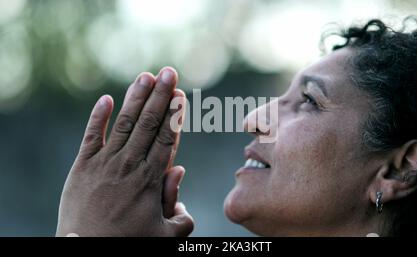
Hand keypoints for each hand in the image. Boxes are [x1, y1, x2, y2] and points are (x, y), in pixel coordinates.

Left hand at [56, 67, 193, 235]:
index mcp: (151, 180)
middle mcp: (129, 165)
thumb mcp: (165, 235)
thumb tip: (179, 171)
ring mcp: (104, 163)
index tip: (181, 94)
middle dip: (160, 96)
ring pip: (124, 123)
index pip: (166, 138)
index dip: (174, 114)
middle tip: (169, 72)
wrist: (86, 251)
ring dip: (136, 98)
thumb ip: (181, 210)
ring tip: (146, 76)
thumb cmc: (129, 244)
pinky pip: (91, 135)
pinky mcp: (83, 166)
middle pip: (148, 124)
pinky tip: (106, 98)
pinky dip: (98, 116)